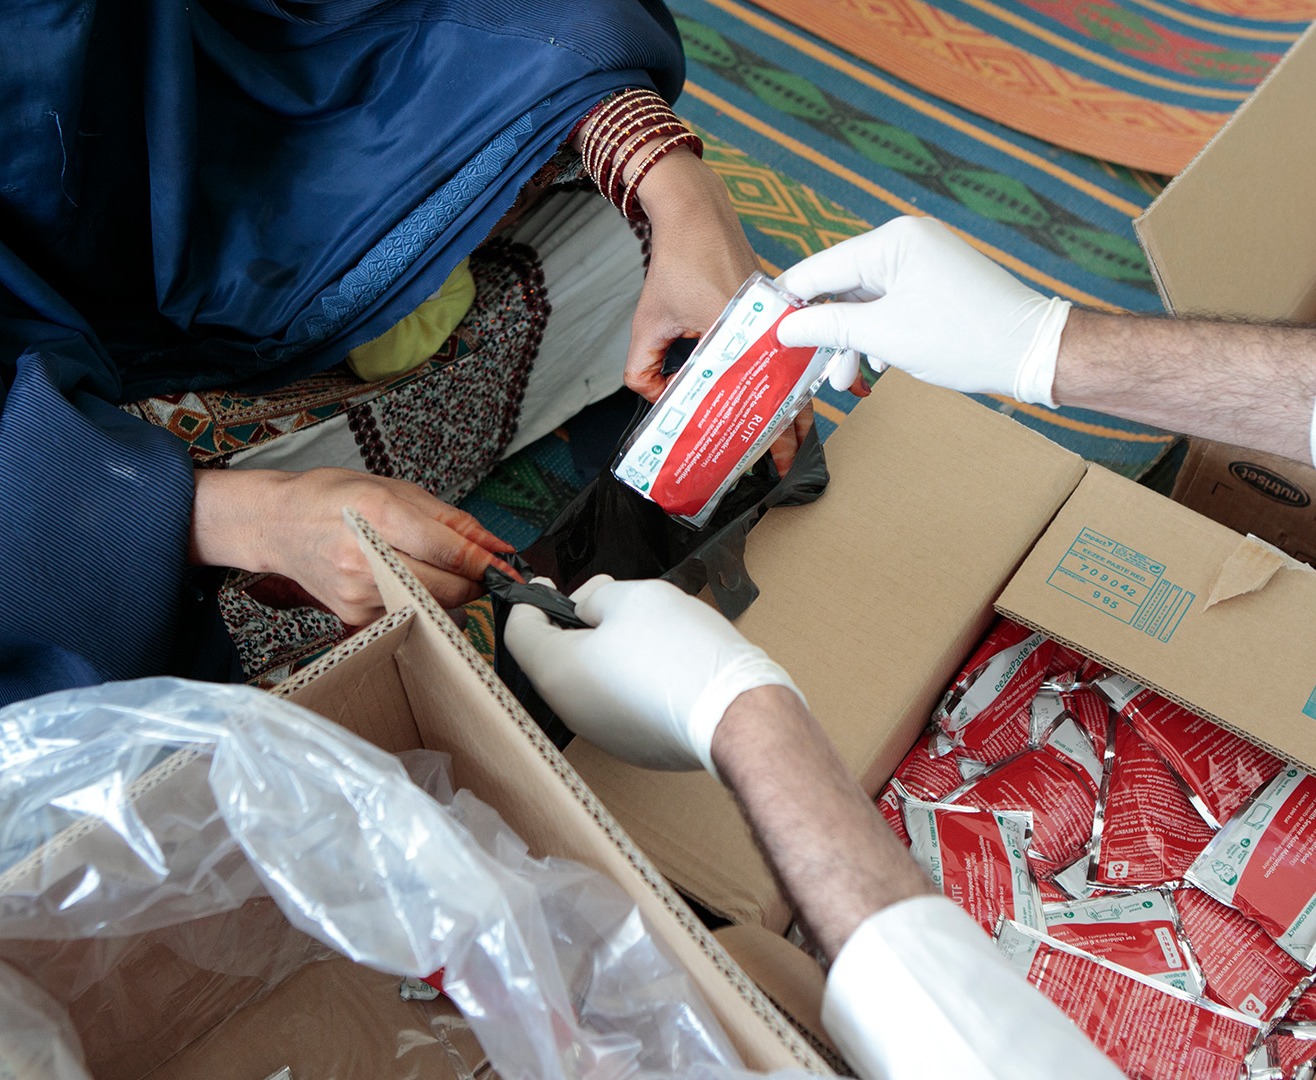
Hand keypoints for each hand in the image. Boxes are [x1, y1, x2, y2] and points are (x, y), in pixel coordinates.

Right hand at [191, 468, 514, 623]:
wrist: (278, 523)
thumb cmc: (333, 498)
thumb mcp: (394, 490)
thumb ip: (450, 520)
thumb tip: (494, 544)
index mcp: (378, 514)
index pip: (447, 549)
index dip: (485, 562)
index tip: (509, 568)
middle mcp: (365, 557)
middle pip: (444, 587)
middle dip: (472, 583)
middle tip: (479, 571)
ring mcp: (356, 591)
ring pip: (428, 606)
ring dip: (447, 596)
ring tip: (434, 572)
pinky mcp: (352, 615)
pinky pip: (405, 616)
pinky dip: (418, 604)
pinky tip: (406, 584)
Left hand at [504, 575, 802, 773]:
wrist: (736, 712)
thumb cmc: (681, 650)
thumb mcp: (633, 597)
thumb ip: (596, 597)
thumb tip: (586, 606)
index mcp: (558, 672)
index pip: (520, 632)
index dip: (531, 601)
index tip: (547, 583)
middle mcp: (572, 710)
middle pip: (556, 658)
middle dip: (575, 623)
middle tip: (603, 595)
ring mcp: (605, 734)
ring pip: (590, 682)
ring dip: (603, 650)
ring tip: (640, 624)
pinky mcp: (637, 746)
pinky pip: (619, 704)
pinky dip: (628, 678)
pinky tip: (660, 660)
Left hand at [625, 151, 815, 473]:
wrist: (696, 212)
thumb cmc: (675, 263)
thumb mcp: (647, 323)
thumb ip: (643, 370)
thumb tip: (660, 400)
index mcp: (738, 333)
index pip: (758, 398)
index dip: (766, 435)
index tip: (767, 463)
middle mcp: (768, 326)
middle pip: (789, 392)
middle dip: (789, 432)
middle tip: (783, 464)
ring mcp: (778, 315)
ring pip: (794, 373)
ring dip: (793, 406)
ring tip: (790, 440)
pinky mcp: (778, 308)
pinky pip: (789, 351)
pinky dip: (789, 377)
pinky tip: (787, 398)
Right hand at [775, 216, 1070, 406]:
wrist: (1033, 351)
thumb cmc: (964, 337)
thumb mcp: (885, 336)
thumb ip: (828, 328)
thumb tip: (785, 328)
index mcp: (892, 242)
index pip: (820, 268)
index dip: (787, 301)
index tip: (759, 329)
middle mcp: (906, 243)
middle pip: (840, 286)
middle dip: (822, 330)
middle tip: (800, 365)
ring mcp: (922, 263)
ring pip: (864, 302)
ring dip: (849, 341)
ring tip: (841, 380)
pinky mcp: (935, 284)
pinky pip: (889, 306)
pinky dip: (876, 336)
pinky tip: (872, 367)